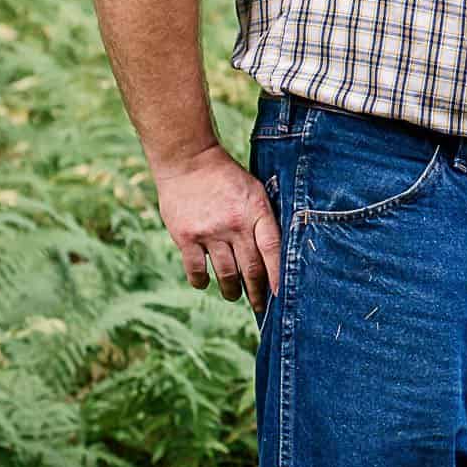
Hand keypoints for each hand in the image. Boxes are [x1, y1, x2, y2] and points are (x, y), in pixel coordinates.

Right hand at [152, 143, 283, 313]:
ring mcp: (210, 232)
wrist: (188, 161)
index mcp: (256, 211)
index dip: (278, 275)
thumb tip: (274, 255)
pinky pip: (196, 269)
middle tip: (259, 305)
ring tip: (233, 294)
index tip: (279, 294)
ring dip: (231, 290)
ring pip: (226, 273)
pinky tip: (206, 282)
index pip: (273, 249)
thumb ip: (264, 219)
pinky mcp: (187, 237)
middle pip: (251, 267)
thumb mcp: (255, 191)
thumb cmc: (226, 178)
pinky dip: (202, 281)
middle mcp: (235, 224)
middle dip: (257, 291)